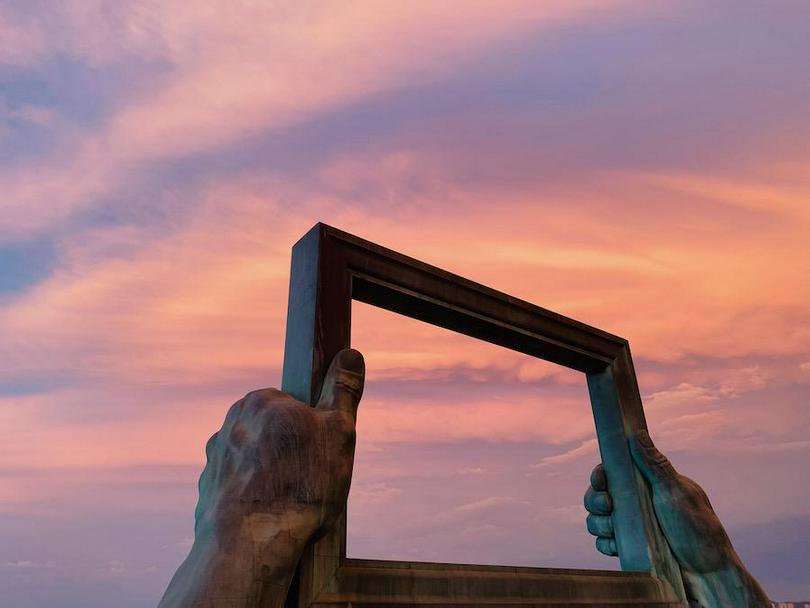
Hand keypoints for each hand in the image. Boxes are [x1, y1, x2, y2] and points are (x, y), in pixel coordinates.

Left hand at [159, 349, 364, 607]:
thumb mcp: (338, 432)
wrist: (251, 546)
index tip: (323, 454)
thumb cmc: (300, 486)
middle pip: (275, 433)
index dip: (315, 431)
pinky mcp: (207, 492)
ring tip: (291, 506)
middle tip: (312, 480)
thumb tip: (350, 354)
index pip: (296, 406)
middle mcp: (231, 423)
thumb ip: (342, 391)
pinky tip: (269, 519)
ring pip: (257, 462)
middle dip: (292, 453)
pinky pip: (240, 490)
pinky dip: (254, 501)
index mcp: (261, 401)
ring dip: (272, 478)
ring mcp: (215, 459)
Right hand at [585, 430, 769, 606]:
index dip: (601, 475)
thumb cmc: (698, 531)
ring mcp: (632, 527)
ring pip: (596, 519)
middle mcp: (637, 504)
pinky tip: (618, 546)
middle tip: (608, 506)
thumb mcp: (676, 492)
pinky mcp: (629, 548)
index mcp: (648, 485)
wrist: (707, 576)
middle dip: (595, 500)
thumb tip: (637, 433)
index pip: (614, 473)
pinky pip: (603, 543)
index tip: (602, 479)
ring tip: (616, 530)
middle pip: (598, 495)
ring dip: (600, 523)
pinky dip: (606, 544)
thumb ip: (654, 464)